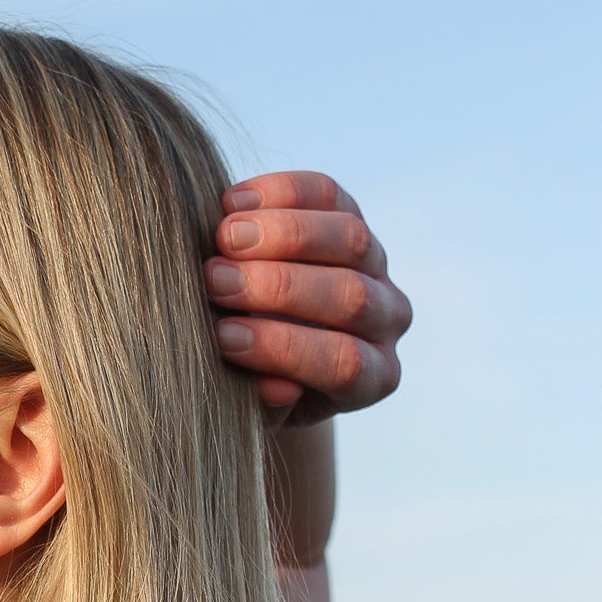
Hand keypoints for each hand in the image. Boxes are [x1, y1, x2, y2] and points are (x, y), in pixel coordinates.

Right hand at [206, 171, 412, 425]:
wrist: (262, 342)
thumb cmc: (254, 382)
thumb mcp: (257, 409)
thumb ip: (264, 405)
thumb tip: (276, 388)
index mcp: (372, 377)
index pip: (342, 362)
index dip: (282, 347)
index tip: (223, 336)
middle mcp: (386, 320)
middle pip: (349, 296)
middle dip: (277, 286)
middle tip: (215, 280)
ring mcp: (376, 265)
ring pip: (350, 239)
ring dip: (282, 234)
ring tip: (223, 237)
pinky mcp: (351, 216)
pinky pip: (329, 195)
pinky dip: (282, 192)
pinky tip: (233, 202)